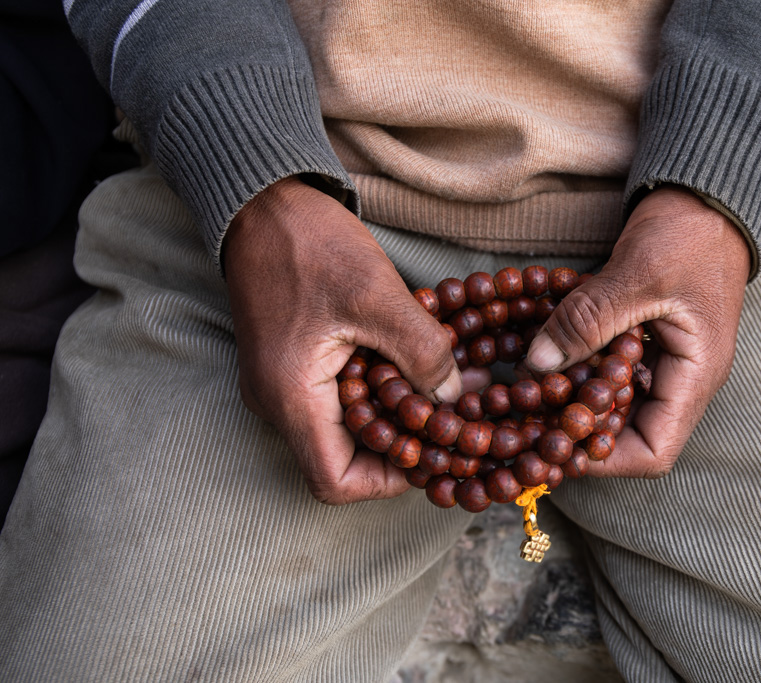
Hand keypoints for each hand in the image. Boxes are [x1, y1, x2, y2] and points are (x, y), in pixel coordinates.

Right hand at [223, 177, 462, 503]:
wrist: (262, 202)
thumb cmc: (311, 244)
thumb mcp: (377, 295)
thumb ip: (421, 352)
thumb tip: (452, 397)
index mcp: (290, 396)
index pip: (335, 481)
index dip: (389, 480)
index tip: (435, 451)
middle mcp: (278, 402)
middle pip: (345, 458)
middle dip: (403, 444)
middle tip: (453, 419)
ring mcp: (283, 384)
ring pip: (347, 428)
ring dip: (396, 414)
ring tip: (447, 387)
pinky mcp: (294, 364)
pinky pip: (340, 398)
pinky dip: (381, 390)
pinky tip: (417, 364)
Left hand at [526, 186, 749, 476]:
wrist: (706, 193)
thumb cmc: (689, 232)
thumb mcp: (637, 274)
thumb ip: (587, 320)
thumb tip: (536, 365)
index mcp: (696, 376)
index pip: (653, 452)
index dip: (603, 460)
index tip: (553, 446)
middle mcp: (680, 379)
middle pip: (627, 434)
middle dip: (578, 433)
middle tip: (527, 423)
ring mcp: (662, 361)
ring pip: (613, 404)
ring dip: (573, 403)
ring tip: (527, 395)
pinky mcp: (643, 341)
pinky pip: (607, 371)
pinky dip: (577, 370)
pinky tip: (543, 360)